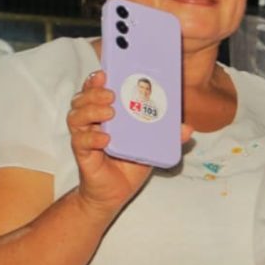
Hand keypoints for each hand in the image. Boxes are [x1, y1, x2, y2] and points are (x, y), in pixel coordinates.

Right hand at [66, 70, 163, 212]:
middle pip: (82, 99)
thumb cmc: (130, 163)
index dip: (96, 80)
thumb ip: (168, 136)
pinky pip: (80, 142)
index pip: (95, 90)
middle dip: (94, 92)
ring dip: (92, 110)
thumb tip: (187, 128)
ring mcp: (85, 137)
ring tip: (110, 112)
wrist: (116, 192)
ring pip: (76, 116)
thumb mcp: (152, 146)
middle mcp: (92, 122)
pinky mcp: (83, 155)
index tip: (106, 73)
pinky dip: (92, 137)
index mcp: (106, 114)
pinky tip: (106, 138)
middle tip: (111, 94)